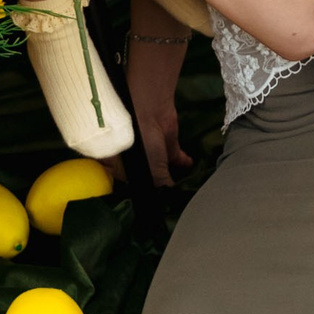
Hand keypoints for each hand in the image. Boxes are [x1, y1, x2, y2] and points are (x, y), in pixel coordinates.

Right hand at [125, 20, 192, 184]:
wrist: (149, 108)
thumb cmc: (139, 141)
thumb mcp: (150, 170)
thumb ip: (161, 185)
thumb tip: (171, 196)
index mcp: (122, 169)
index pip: (134, 186)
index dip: (145, 195)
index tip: (160, 205)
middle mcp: (136, 161)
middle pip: (151, 178)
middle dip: (162, 187)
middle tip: (176, 200)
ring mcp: (153, 151)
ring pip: (165, 168)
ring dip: (175, 176)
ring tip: (186, 188)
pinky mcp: (167, 143)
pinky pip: (176, 157)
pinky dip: (184, 163)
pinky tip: (191, 169)